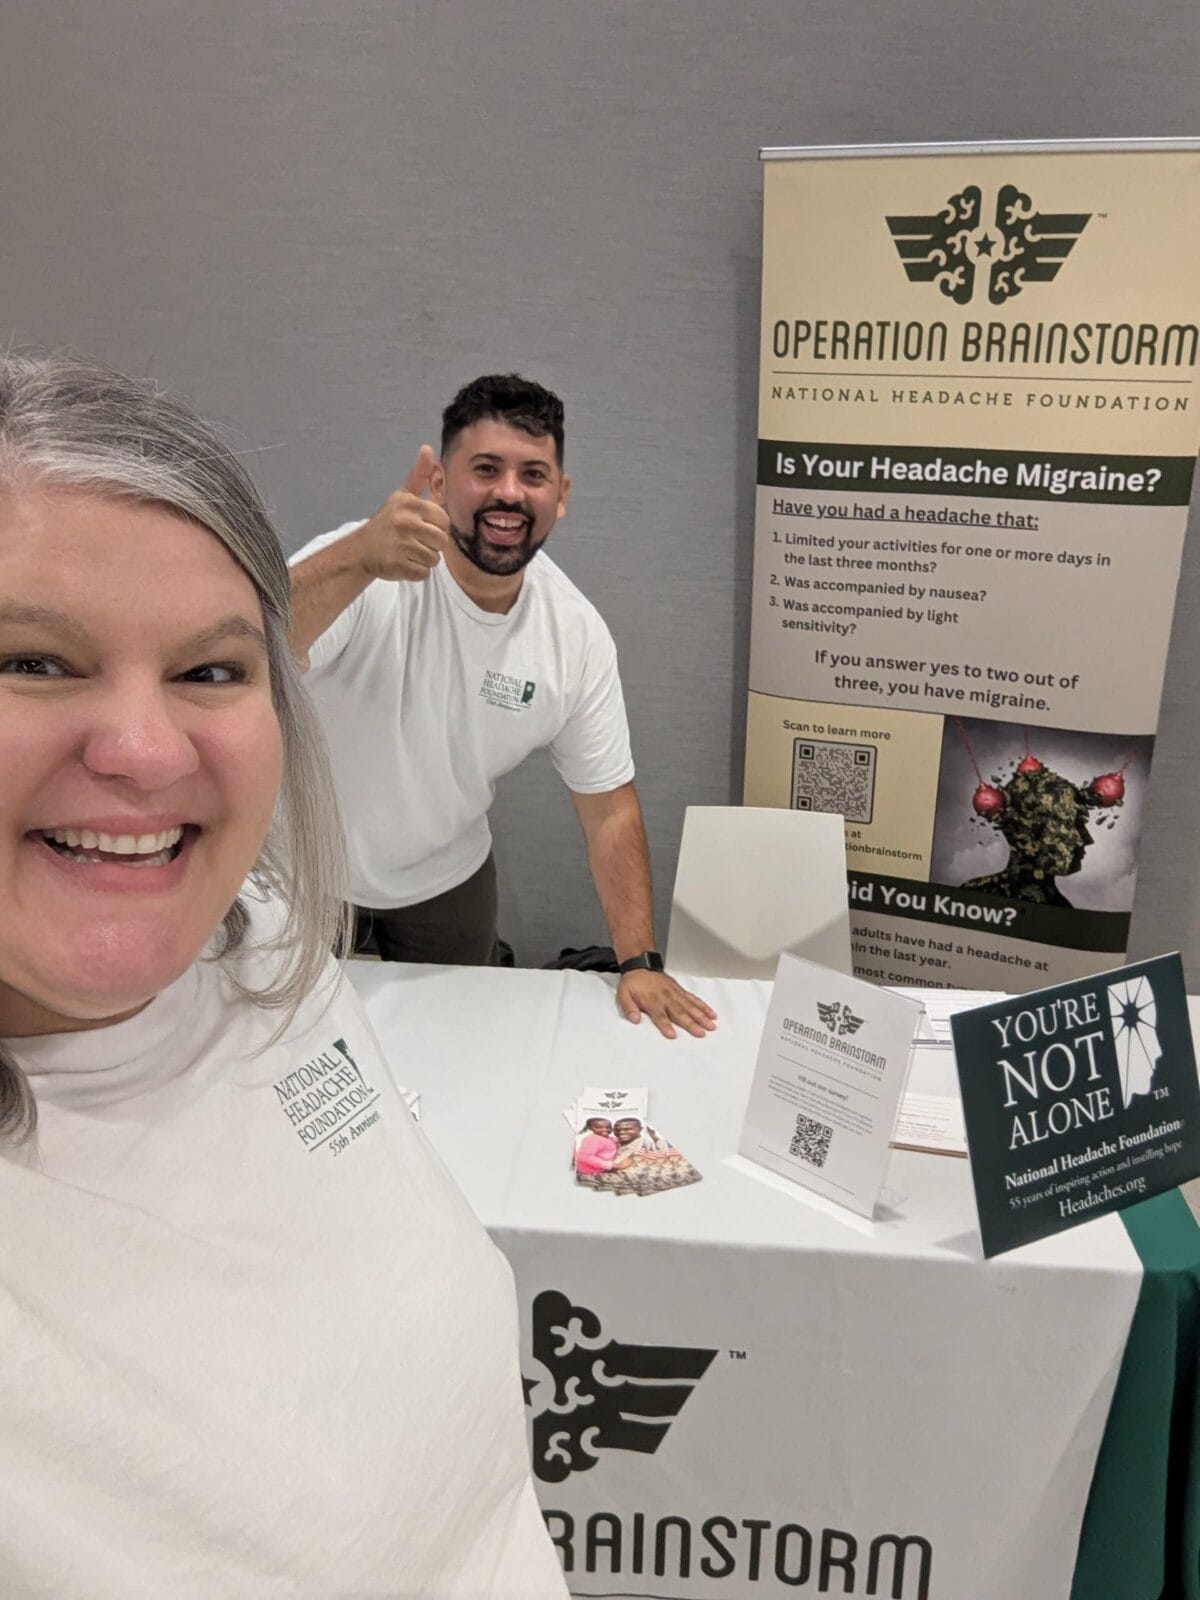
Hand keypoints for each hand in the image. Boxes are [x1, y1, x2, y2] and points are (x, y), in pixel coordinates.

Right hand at [359, 446, 450, 581]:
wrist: (361, 549)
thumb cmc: (387, 522)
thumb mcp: (402, 496)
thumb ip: (419, 476)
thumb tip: (428, 449)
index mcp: (410, 504)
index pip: (444, 521)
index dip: (436, 527)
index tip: (422, 527)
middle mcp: (405, 522)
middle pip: (442, 541)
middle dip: (432, 545)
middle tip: (414, 542)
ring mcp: (401, 545)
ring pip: (434, 559)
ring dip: (424, 560)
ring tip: (408, 552)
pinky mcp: (397, 565)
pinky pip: (423, 573)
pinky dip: (415, 572)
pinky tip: (403, 563)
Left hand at [615, 969, 717, 1040]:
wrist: (640, 966)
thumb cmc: (633, 983)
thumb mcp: (623, 995)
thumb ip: (629, 1008)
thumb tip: (634, 1019)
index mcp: (652, 1001)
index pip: (660, 1016)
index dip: (666, 1026)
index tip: (672, 1035)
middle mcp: (666, 998)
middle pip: (680, 1013)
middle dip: (691, 1024)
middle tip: (700, 1033)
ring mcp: (675, 994)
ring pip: (690, 1006)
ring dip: (701, 1016)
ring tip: (711, 1025)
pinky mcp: (680, 991)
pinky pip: (693, 999)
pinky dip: (703, 1006)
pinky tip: (711, 1013)